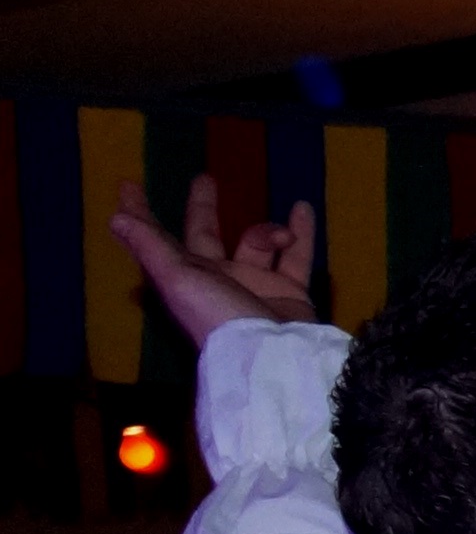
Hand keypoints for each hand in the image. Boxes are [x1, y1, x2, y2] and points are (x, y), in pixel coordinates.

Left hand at [106, 176, 319, 350]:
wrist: (274, 354)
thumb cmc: (218, 314)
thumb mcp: (177, 278)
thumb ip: (150, 246)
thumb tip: (116, 218)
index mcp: (185, 275)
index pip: (157, 237)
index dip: (140, 214)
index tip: (129, 186)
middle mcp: (217, 277)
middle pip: (206, 234)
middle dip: (203, 207)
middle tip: (205, 179)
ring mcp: (255, 284)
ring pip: (257, 243)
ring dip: (268, 230)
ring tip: (279, 234)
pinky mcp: (289, 293)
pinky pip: (297, 257)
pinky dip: (302, 233)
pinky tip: (302, 209)